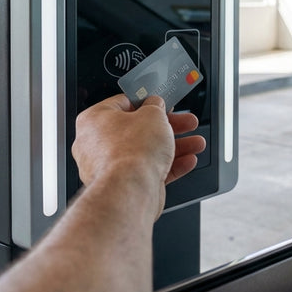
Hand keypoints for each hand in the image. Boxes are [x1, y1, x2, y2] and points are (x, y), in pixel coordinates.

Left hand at [72, 94, 205, 217]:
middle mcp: (96, 144)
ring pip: (146, 151)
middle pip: (139, 129)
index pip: (123, 103)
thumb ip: (155, 106)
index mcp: (95, 120)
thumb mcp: (152, 114)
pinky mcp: (123, 185)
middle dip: (169, 127)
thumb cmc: (132, 151)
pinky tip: (187, 161)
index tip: (163, 103)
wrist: (131, 190)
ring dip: (175, 147)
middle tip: (186, 122)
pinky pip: (147, 171)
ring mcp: (109, 167)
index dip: (148, 102)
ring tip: (196, 143)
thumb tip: (155, 105)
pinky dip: (169, 166)